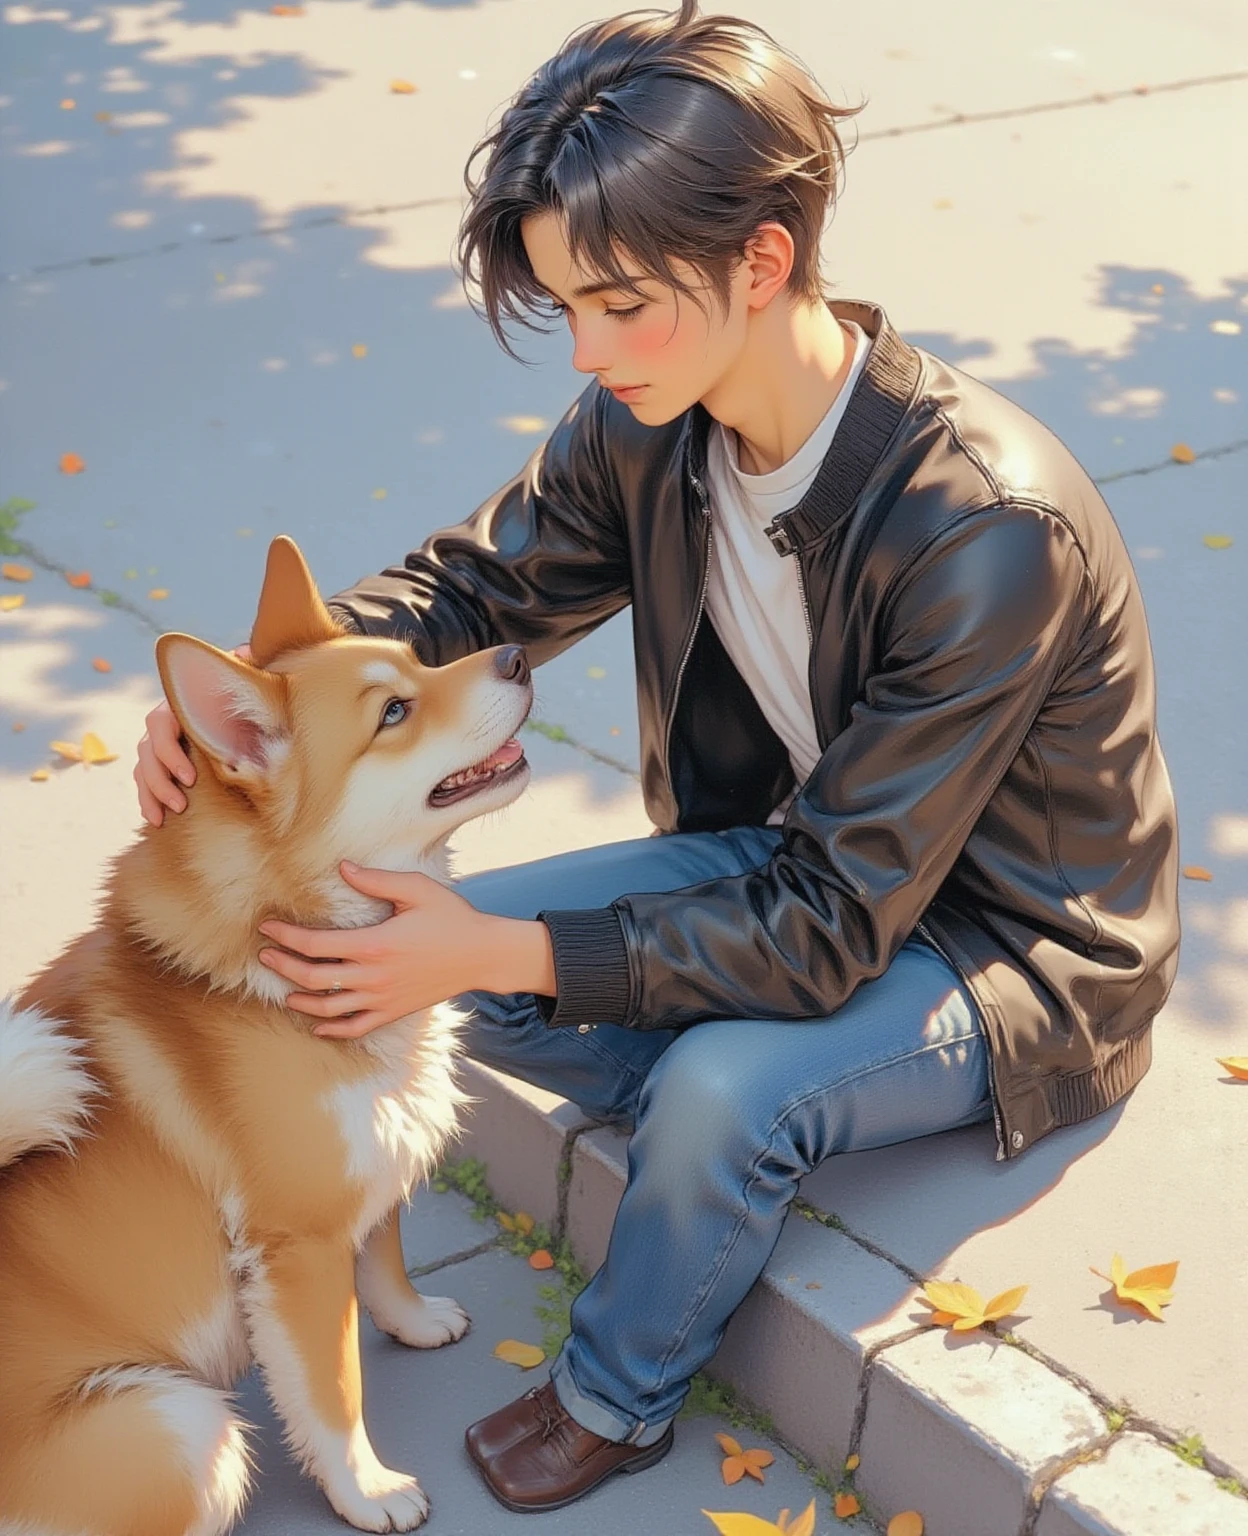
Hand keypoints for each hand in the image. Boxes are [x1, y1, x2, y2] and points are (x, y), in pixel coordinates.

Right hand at [136, 642, 251, 825]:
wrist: (241, 708)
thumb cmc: (244, 695)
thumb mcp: (244, 683)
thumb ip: (242, 670)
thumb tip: (244, 651)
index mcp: (178, 705)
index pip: (159, 726)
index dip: (170, 752)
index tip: (191, 776)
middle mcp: (163, 724)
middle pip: (146, 752)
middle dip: (161, 779)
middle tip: (180, 802)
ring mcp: (158, 746)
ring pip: (142, 769)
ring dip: (152, 793)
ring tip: (167, 816)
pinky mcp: (160, 766)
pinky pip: (144, 784)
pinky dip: (147, 801)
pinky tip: (155, 820)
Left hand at [256, 862, 496, 1037]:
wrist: (482, 955)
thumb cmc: (451, 917)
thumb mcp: (417, 889)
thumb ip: (376, 880)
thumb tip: (342, 868)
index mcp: (374, 944)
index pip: (315, 945)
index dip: (286, 937)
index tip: (267, 927)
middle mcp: (373, 976)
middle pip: (313, 978)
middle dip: (283, 966)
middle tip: (265, 955)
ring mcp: (382, 999)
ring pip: (328, 1008)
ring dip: (300, 1000)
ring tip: (284, 991)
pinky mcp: (393, 1012)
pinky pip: (356, 1028)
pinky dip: (332, 1030)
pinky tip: (317, 1025)